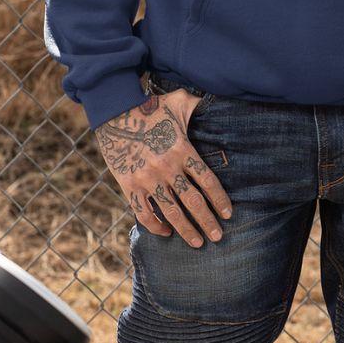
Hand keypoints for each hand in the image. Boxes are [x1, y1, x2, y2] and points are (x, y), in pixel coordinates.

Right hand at [95, 91, 232, 247]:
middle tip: (218, 236)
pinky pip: (144, 212)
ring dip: (186, 230)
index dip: (220, 200)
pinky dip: (155, 226)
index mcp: (182, 150)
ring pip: (171, 212)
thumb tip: (216, 100)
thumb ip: (198, 105)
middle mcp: (167, 167)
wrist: (115, 112)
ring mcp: (147, 178)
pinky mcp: (129, 185)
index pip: (208, 181)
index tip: (228, 214)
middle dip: (207, 222)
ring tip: (198, 242)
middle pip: (193, 202)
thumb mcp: (178, 102)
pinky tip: (166, 232)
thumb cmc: (151, 107)